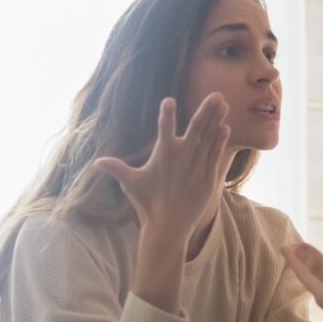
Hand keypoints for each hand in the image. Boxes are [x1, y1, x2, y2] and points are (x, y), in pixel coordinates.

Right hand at [94, 93, 231, 247]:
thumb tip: (97, 162)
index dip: (165, 116)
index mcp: (162, 156)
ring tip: (224, 104)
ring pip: (210, 139)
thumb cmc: (148, 205)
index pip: (163, 131)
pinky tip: (225, 127)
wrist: (169, 228)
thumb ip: (117, 169)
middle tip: (217, 94)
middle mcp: (182, 159)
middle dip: (206, 111)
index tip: (168, 100)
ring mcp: (197, 167)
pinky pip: (216, 155)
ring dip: (217, 120)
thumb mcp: (131, 184)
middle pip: (196, 129)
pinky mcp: (208, 178)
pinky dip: (220, 141)